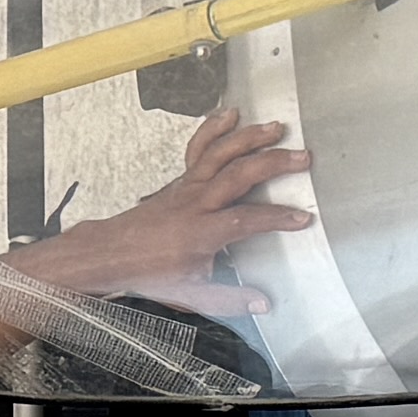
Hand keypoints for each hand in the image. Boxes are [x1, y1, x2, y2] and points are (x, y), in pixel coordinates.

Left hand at [34, 110, 312, 320]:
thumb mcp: (190, 294)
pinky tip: (231, 113)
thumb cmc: (151, 273)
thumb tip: (263, 303)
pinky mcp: (181, 179)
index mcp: (201, 233)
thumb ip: (229, 298)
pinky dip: (213, 127)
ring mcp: (188, 186)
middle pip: (238, 174)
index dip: (276, 218)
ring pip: (221, 153)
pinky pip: (198, 148)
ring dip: (250, 137)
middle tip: (303, 158)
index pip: (246, 220)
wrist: (113, 252)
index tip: (303, 218)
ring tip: (277, 127)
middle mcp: (196, 202)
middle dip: (273, 163)